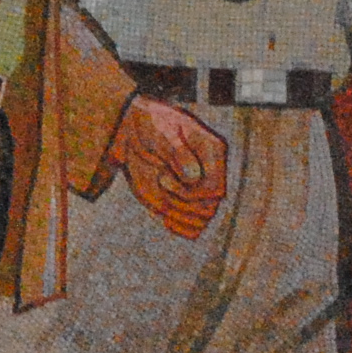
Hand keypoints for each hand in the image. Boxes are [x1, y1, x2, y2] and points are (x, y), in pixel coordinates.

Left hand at [103, 96, 225, 237]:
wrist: (136, 131)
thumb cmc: (150, 124)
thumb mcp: (161, 131)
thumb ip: (177, 152)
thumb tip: (194, 177)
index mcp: (213, 152)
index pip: (215, 189)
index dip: (190, 193)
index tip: (162, 177)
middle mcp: (211, 173)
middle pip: (209, 208)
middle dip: (181, 204)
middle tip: (159, 183)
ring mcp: (200, 188)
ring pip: (201, 221)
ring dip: (178, 216)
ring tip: (158, 198)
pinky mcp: (186, 199)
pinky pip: (193, 228)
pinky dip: (180, 228)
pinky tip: (165, 219)